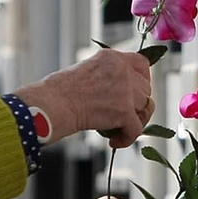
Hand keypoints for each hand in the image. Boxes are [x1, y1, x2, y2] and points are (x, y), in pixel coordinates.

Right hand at [15, 50, 153, 147]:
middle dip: (136, 103)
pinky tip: (114, 141)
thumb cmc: (58, 91)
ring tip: (119, 129)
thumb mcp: (86, 69)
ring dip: (134, 120)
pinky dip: (127, 138)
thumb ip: (106, 76)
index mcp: (112, 57)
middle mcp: (122, 71)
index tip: (136, 91)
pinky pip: (136, 129)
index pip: (142, 64)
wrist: (52, 103)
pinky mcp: (124, 111)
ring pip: (144, 108)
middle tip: (123, 115)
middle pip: (145, 89)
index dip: (142, 79)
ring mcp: (126, 91)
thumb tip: (118, 94)